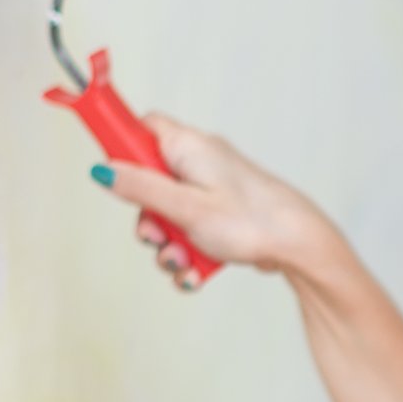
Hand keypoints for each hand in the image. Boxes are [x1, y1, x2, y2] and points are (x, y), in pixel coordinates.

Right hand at [91, 114, 333, 285]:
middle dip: (149, 219)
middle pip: (149, 182)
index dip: (120, 145)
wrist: (299, 245)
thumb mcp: (185, 207)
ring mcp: (212, 191)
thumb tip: (103, 170)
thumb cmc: (251, 220)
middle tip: (159, 237)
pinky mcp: (222, 216)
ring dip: (169, 246)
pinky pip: (191, 233)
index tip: (110, 172)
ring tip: (183, 262)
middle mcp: (200, 163)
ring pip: (169, 215)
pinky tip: (195, 274)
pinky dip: (189, 255)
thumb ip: (141, 189)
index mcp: (189, 147)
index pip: (141, 127)